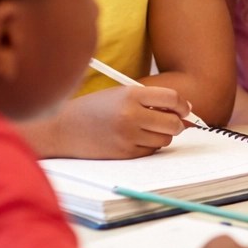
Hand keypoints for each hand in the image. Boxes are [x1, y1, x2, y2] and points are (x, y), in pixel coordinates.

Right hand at [51, 84, 187, 158]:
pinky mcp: (124, 153)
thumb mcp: (120, 94)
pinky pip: (151, 151)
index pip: (172, 98)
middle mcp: (131, 115)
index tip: (184, 109)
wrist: (63, 128)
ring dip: (161, 135)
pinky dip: (148, 146)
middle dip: (176, 123)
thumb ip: (150, 99)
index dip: (182, 105)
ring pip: (164, 139)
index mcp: (131, 95)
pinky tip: (134, 138)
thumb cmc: (94, 108)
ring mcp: (128, 136)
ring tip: (146, 129)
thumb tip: (183, 111)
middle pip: (173, 123)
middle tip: (171, 122)